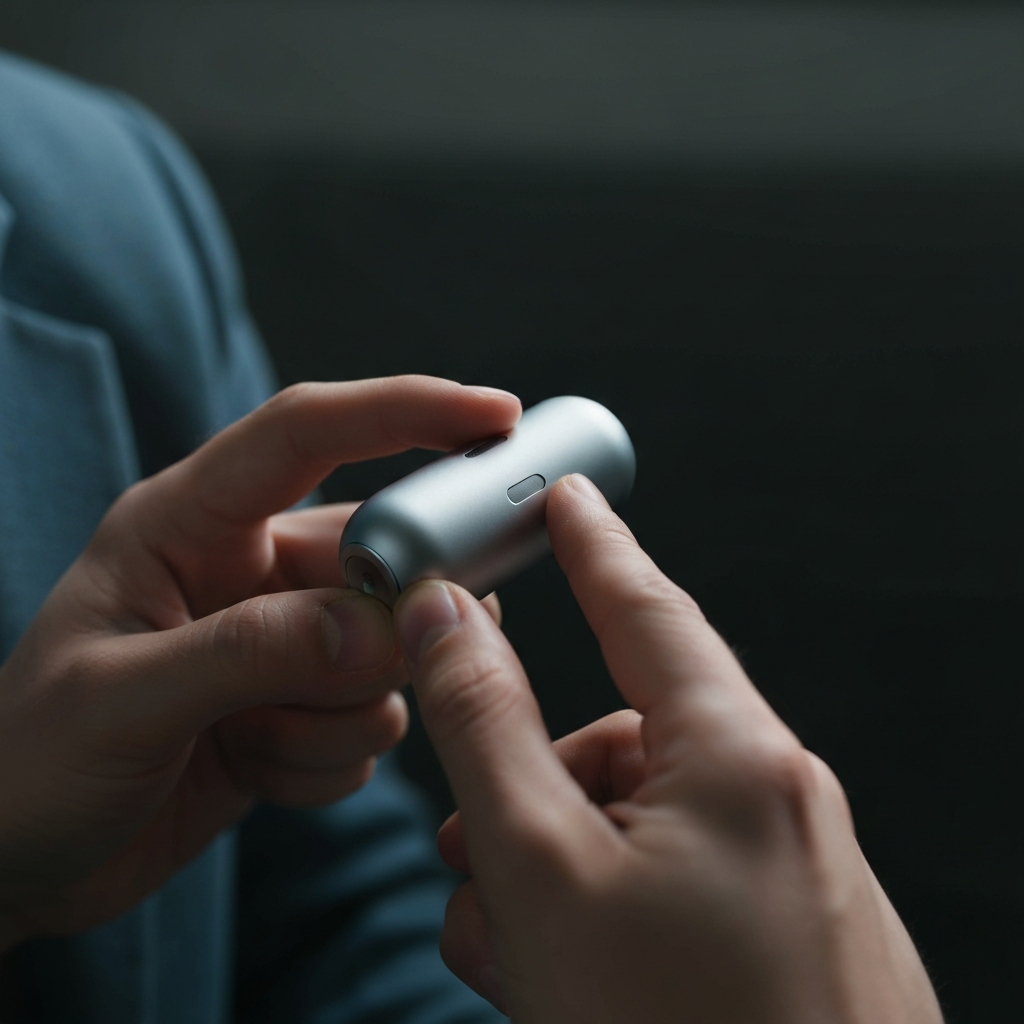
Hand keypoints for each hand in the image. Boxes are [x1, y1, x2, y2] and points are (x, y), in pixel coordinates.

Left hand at [0, 376, 519, 949]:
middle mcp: (248, 570)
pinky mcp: (303, 706)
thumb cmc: (27, 764)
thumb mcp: (117, 701)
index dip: (404, 410)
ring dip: (339, 715)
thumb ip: (245, 652)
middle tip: (366, 664)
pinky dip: (329, 759)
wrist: (14, 864)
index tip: (493, 417)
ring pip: (387, 654)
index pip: (307, 431)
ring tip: (251, 744)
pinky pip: (372, 721)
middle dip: (392, 618)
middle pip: (379, 553)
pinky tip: (254, 772)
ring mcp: (283, 640)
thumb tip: (371, 629)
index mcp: (189, 523)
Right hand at [394, 475, 942, 1023]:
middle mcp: (779, 798)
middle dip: (534, 786)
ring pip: (635, 821)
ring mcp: (791, 869)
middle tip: (477, 856)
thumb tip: (448, 615)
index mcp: (739, 758)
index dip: (593, 544)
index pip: (646, 608)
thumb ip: (485, 724)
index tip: (566, 493)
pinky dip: (605, 909)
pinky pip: (674, 880)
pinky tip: (565, 982)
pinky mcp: (786, 931)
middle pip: (621, 741)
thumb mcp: (540, 872)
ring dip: (556, 866)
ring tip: (517, 957)